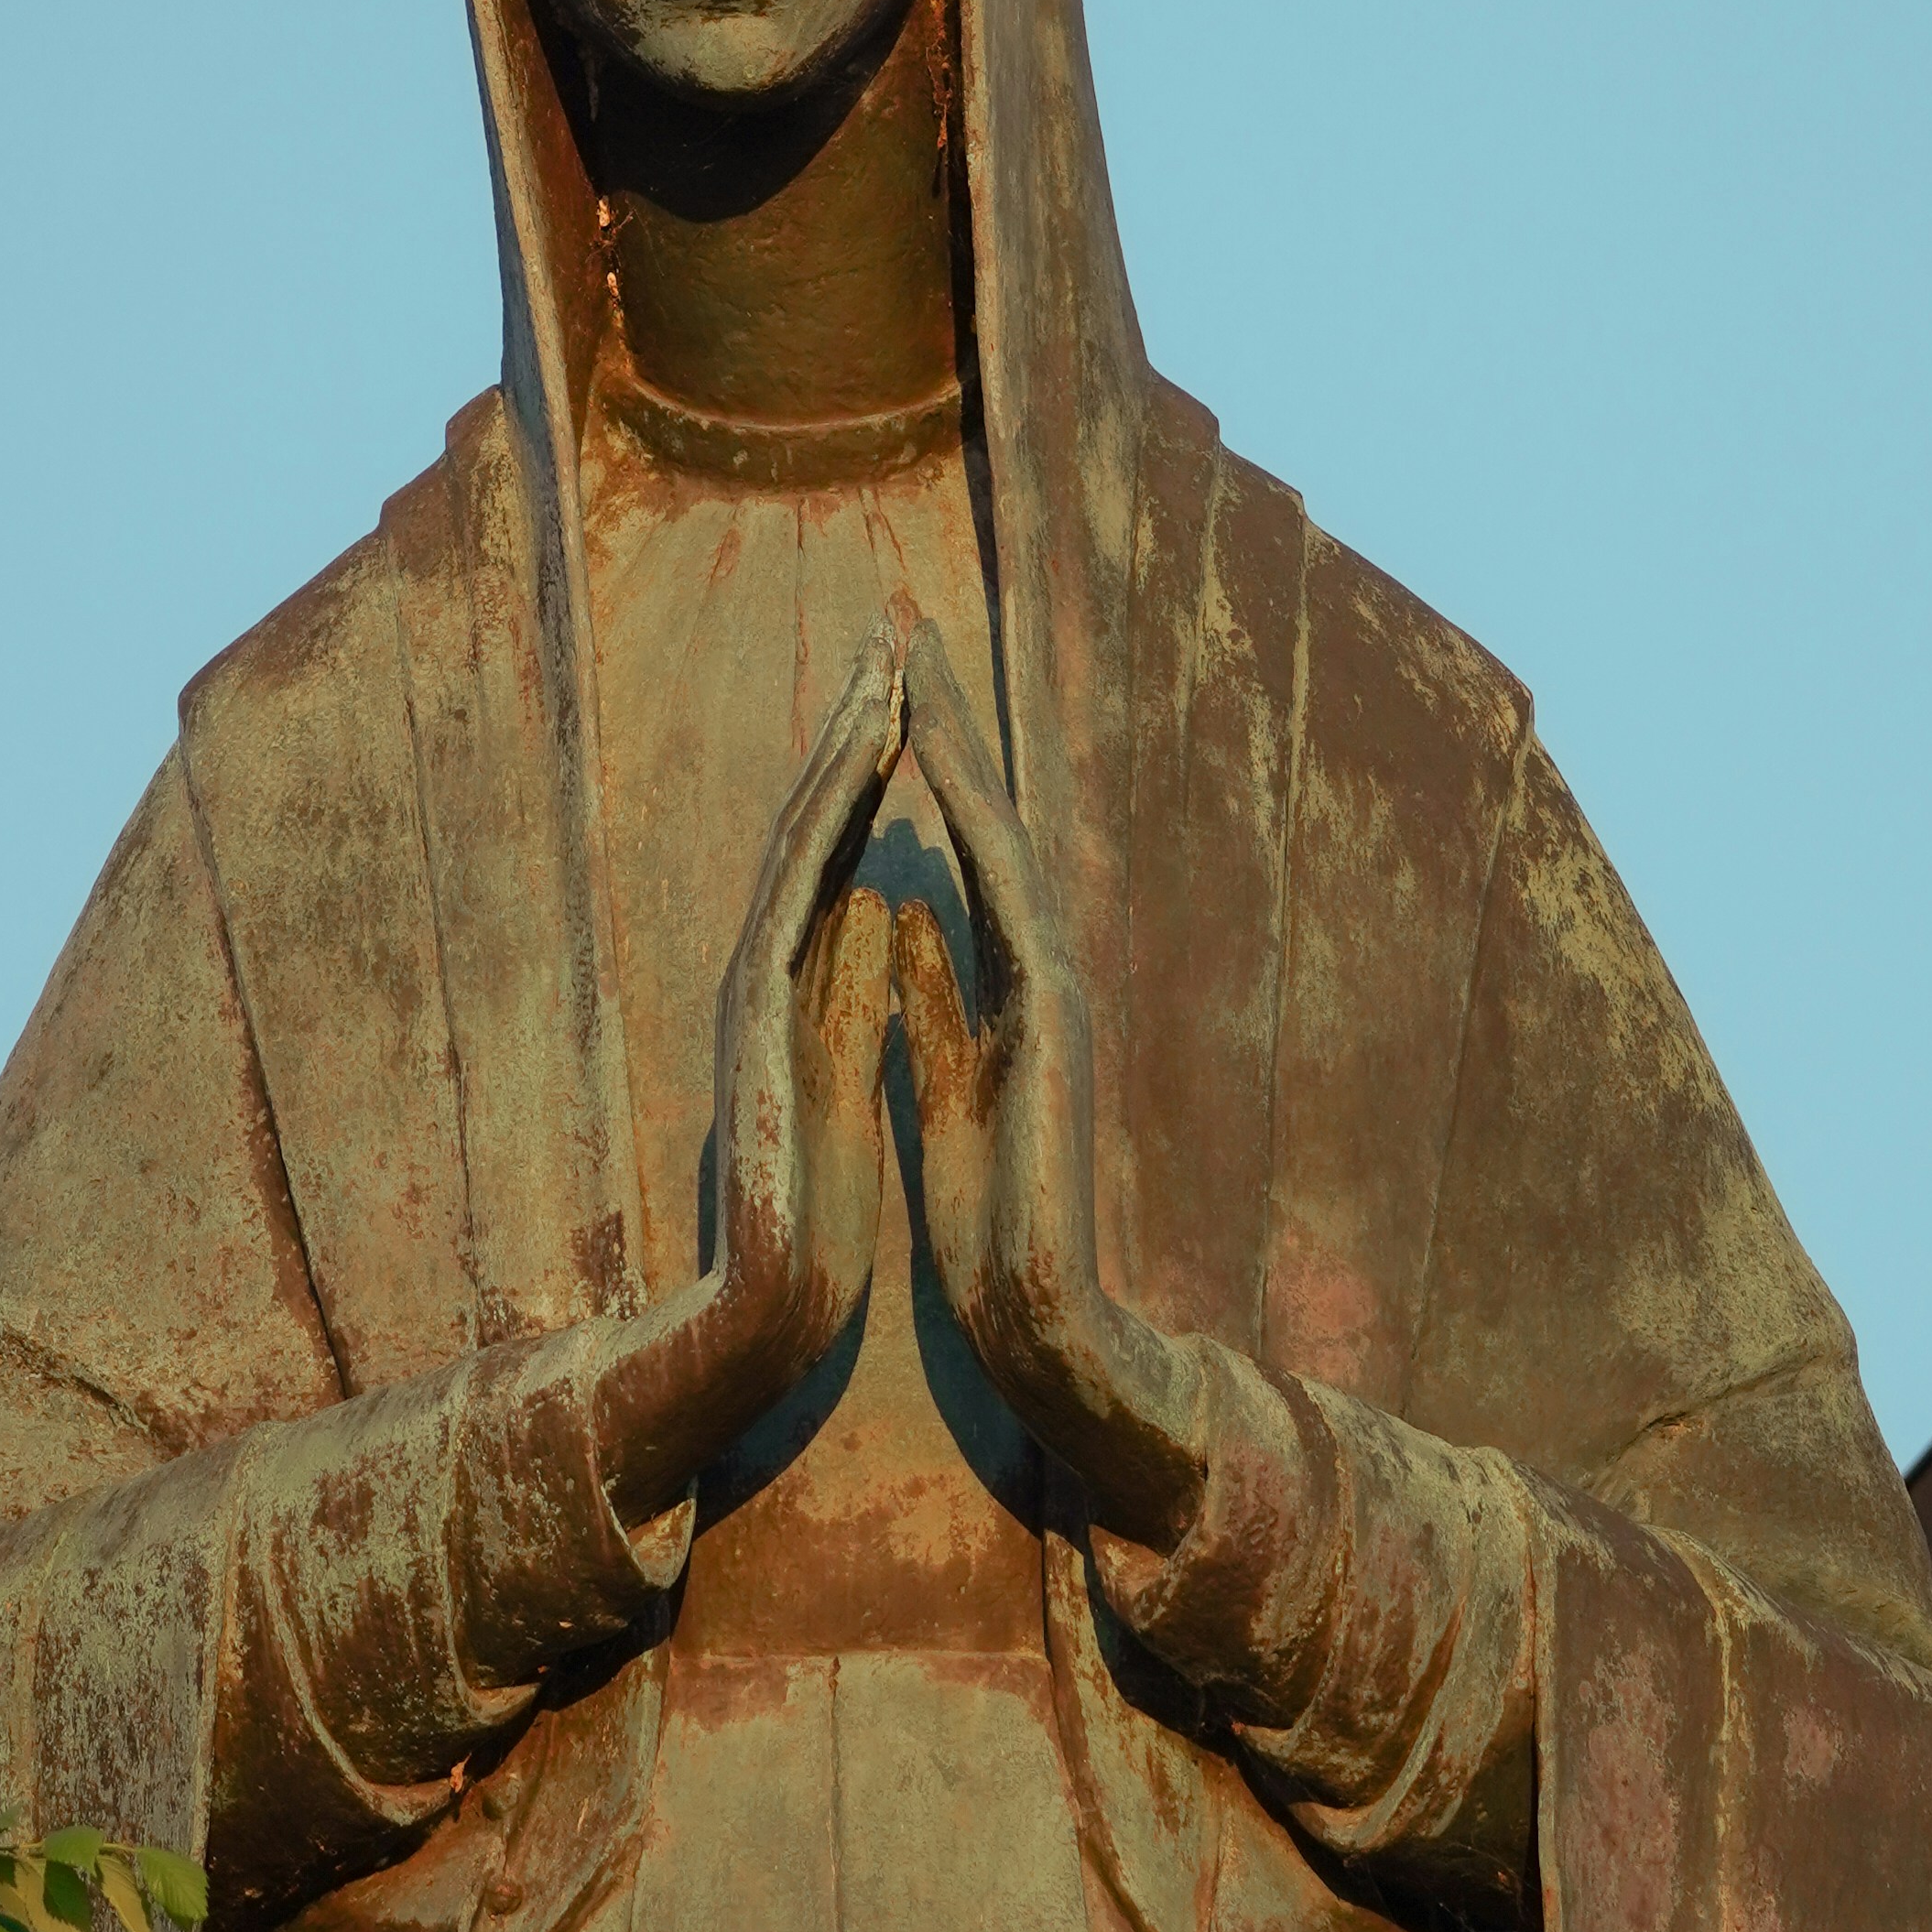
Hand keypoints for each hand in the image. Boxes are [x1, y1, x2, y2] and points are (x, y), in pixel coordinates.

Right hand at [591, 625, 903, 1521]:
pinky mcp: (760, 1031)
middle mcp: (768, 971)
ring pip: (803, 842)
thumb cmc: (818, 1216)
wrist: (764, 1315)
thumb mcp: (855, 1077)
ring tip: (887, 666)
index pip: (842, 846)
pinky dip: (828, 832)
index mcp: (799, 983)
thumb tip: (885, 903)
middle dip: (860, 720)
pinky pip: (795, 902)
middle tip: (897, 621)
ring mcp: (755, 996)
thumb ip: (860, 990)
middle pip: (818, 818)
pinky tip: (862, 776)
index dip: (876, 759)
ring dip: (846, 750)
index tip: (912, 675)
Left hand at [893, 625, 1208, 1551]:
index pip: (959, 848)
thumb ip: (928, 998)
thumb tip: (900, 913)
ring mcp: (1051, 991)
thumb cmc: (991, 1214)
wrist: (1045, 1317)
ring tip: (912, 657)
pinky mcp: (1048, 1025)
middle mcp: (1035, 969)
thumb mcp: (937, 1083)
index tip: (881, 673)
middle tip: (902, 615)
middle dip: (939, 716)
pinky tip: (935, 767)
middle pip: (982, 815)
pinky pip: (1004, 896)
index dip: (920, 758)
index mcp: (1003, 986)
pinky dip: (970, 825)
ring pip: (998, 836)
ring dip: (953, 744)